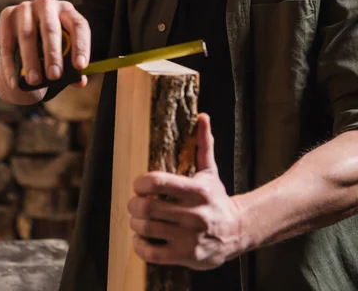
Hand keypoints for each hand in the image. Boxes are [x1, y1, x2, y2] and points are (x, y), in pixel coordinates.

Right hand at [0, 0, 90, 91]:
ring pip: (27, 35)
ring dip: (31, 60)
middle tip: (55, 75)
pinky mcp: (7, 15)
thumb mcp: (64, 47)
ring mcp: (25, 8)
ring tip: (34, 81)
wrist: (24, 30)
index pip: (78, 25)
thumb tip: (80, 81)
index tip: (80, 66)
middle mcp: (47, 4)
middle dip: (53, 54)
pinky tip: (15, 80)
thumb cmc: (50, 42)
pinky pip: (8, 42)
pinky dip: (11, 64)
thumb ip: (71, 63)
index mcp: (67, 10)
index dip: (81, 46)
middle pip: (50, 29)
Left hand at [128, 113, 245, 269]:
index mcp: (197, 190)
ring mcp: (190, 237)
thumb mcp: (210, 171)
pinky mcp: (187, 256)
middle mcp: (194, 214)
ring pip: (147, 228)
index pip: (157, 182)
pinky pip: (152, 253)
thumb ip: (203, 144)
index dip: (140, 183)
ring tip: (138, 220)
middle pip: (147, 207)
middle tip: (134, 203)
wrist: (237, 231)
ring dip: (136, 223)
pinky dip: (140, 246)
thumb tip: (202, 116)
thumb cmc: (217, 198)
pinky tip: (141, 239)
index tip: (138, 185)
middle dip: (134, 204)